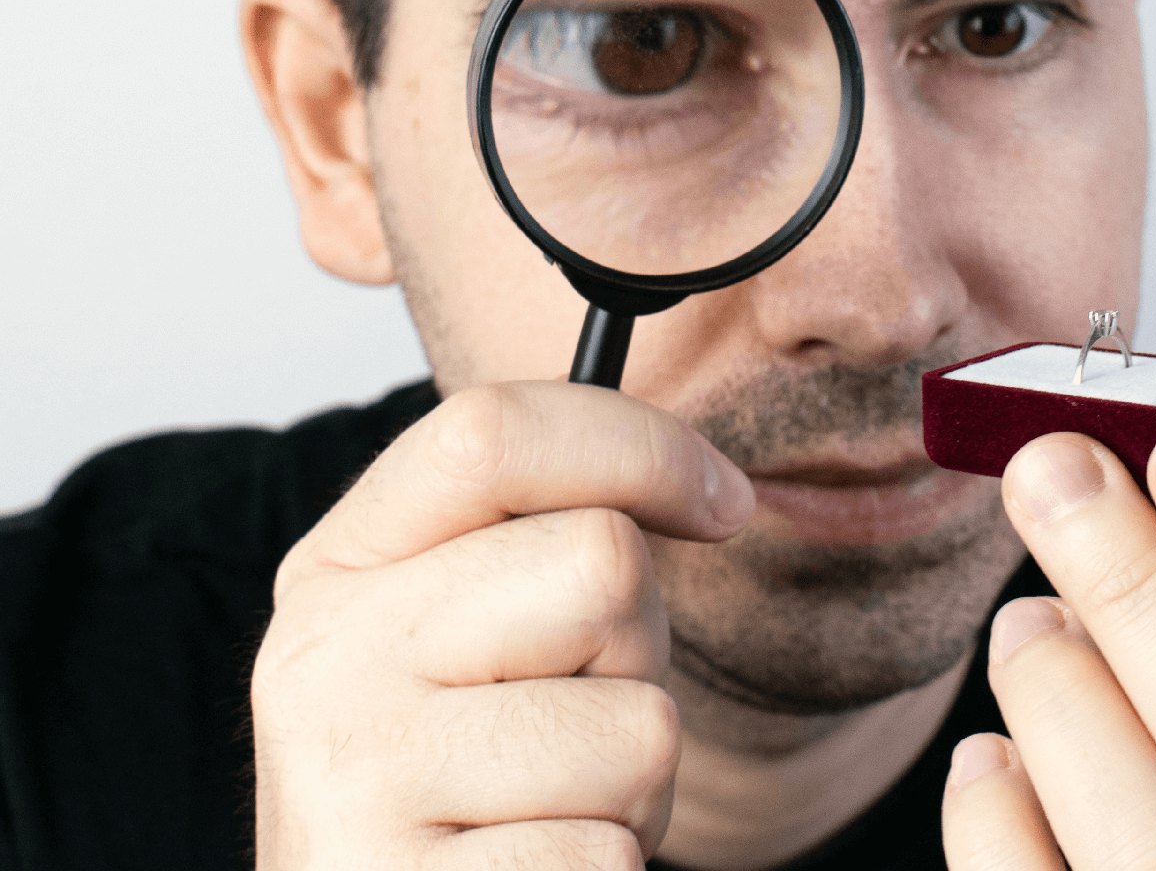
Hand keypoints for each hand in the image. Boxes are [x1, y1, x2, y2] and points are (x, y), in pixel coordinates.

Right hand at [251, 382, 752, 868]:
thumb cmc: (471, 787)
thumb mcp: (475, 637)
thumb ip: (548, 542)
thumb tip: (711, 485)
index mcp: (343, 565)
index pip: (494, 431)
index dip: (643, 446)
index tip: (724, 502)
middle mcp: (327, 653)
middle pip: (603, 564)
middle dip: (641, 653)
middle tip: (575, 717)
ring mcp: (353, 776)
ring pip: (639, 726)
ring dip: (635, 787)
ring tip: (553, 810)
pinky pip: (607, 854)